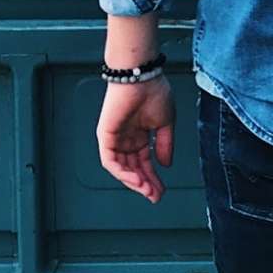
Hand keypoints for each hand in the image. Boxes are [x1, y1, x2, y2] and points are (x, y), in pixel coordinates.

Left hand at [97, 75, 175, 203]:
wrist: (142, 76)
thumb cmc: (154, 91)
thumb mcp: (166, 123)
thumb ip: (165, 145)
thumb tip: (166, 164)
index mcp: (140, 134)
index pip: (144, 162)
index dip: (153, 177)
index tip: (161, 190)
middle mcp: (126, 138)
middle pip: (133, 168)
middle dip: (145, 184)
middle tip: (155, 195)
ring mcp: (115, 138)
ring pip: (121, 168)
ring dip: (134, 181)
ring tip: (147, 190)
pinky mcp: (105, 136)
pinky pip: (110, 161)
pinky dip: (122, 173)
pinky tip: (136, 179)